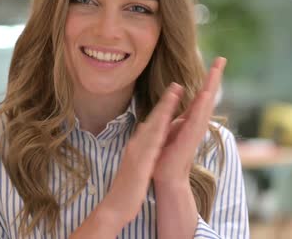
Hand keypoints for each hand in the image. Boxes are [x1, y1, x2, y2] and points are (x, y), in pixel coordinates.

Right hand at [86, 83, 183, 233]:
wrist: (115, 206)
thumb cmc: (128, 186)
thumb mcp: (136, 162)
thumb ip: (140, 146)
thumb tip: (143, 131)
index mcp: (138, 145)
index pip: (153, 122)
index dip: (164, 106)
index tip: (174, 91)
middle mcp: (136, 145)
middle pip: (152, 121)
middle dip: (165, 103)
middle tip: (176, 85)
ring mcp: (137, 154)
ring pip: (152, 129)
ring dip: (163, 112)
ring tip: (173, 98)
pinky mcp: (139, 165)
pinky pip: (150, 148)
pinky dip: (158, 135)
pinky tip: (165, 126)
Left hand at [152, 57, 226, 184]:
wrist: (166, 176)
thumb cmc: (167, 154)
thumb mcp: (169, 129)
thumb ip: (173, 116)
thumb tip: (171, 101)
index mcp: (191, 119)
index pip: (202, 95)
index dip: (208, 79)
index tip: (216, 62)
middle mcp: (197, 123)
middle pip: (208, 95)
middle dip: (214, 77)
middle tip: (222, 58)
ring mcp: (195, 130)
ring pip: (205, 104)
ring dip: (211, 87)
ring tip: (216, 70)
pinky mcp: (190, 138)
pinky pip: (196, 119)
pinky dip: (201, 107)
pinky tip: (205, 94)